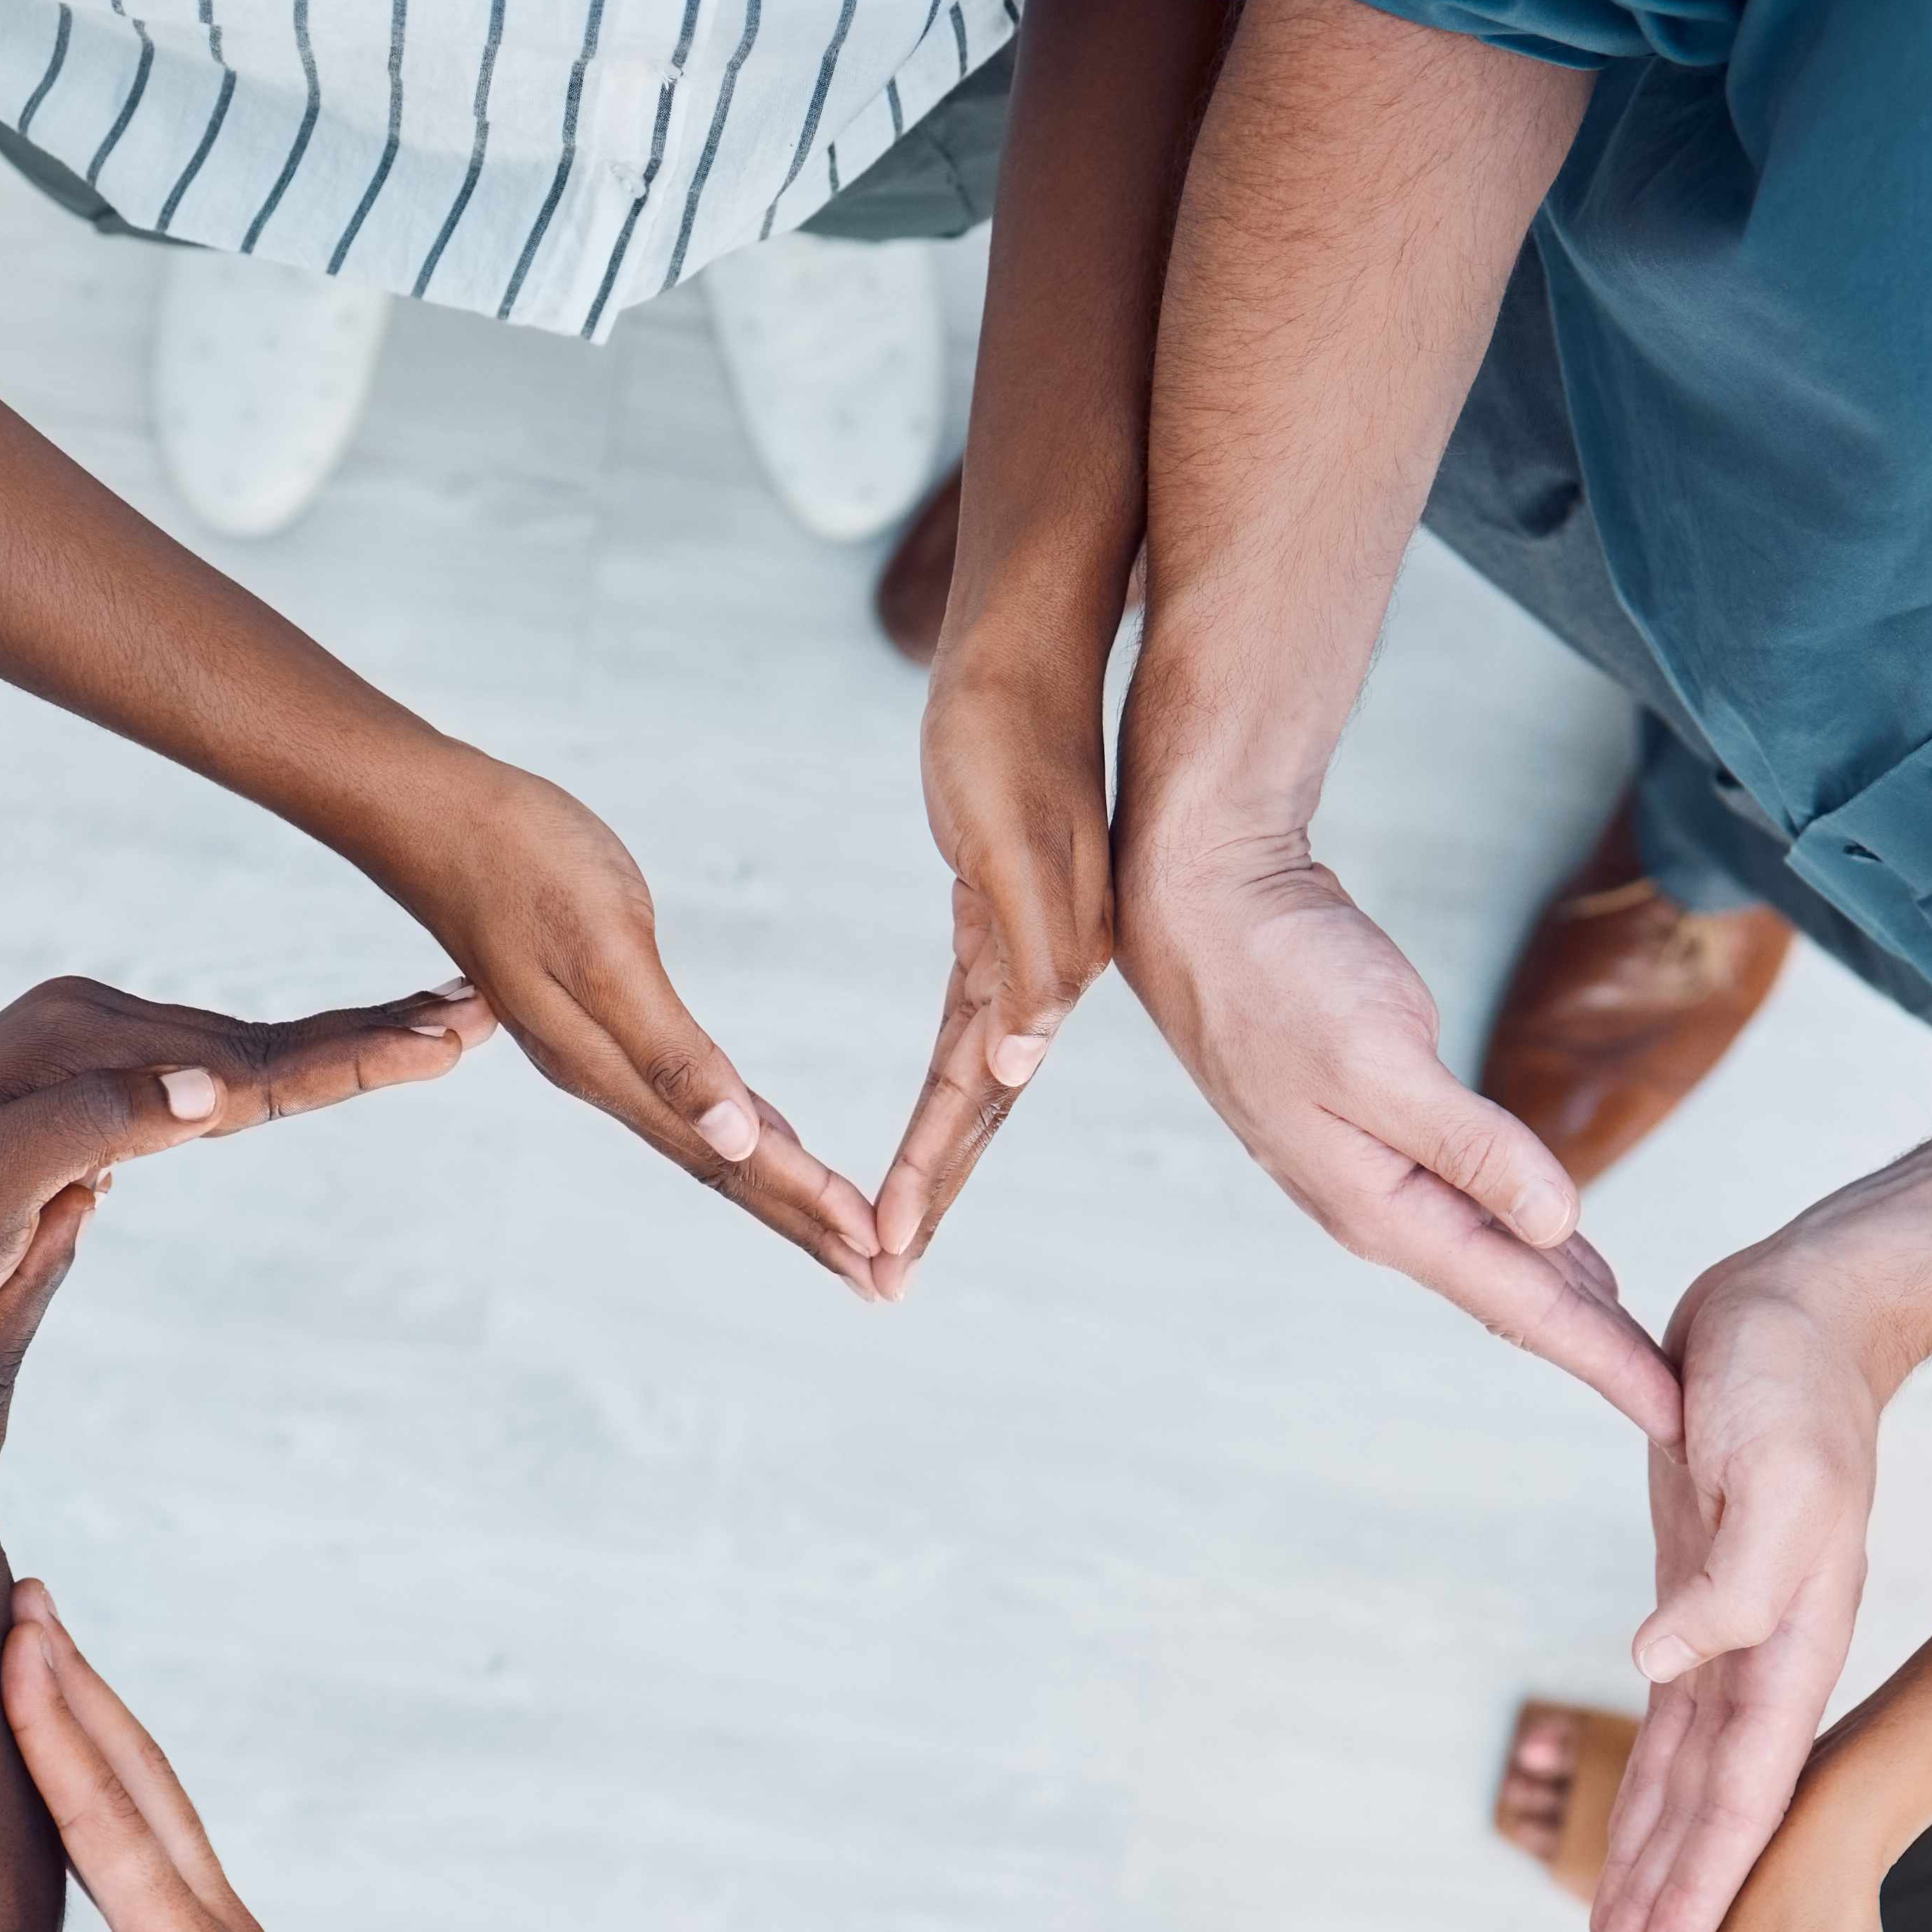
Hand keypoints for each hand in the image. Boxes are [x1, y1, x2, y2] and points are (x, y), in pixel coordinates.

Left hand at [0, 974, 483, 1335]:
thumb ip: (90, 1128)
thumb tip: (208, 1091)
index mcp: (84, 1044)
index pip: (248, 1059)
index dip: (355, 1054)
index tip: (447, 1034)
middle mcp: (95, 1022)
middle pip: (264, 1036)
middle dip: (378, 1030)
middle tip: (482, 1012)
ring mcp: (93, 1045)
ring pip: (245, 1050)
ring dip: (345, 1042)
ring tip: (441, 1028)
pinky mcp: (90, 1078)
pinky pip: (209, 1068)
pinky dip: (284, 1065)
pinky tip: (328, 1060)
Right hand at [8, 1590, 449, 1931]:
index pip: (115, 1831)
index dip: (59, 1736)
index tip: (21, 1646)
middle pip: (140, 1793)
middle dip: (80, 1695)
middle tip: (32, 1605)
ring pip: (155, 1822)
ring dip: (101, 1741)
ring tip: (57, 1678)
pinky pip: (157, 1875)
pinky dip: (117, 1818)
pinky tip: (101, 1823)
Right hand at [365, 749, 883, 1292]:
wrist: (432, 815)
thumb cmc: (518, 860)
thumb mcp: (603, 947)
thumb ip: (668, 1050)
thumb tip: (738, 1139)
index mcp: (614, 1069)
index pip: (731, 1162)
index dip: (807, 1206)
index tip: (876, 1253)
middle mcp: (608, 1077)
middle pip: (727, 1172)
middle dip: (807, 1224)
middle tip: (883, 1280)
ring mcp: (602, 1053)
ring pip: (710, 1142)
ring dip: (781, 1190)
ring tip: (841, 1234)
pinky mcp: (603, 1017)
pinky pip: (691, 1098)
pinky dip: (743, 1130)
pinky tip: (772, 1142)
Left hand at [871, 649, 1117, 1279]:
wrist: (1028, 651)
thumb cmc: (1005, 734)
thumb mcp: (1008, 842)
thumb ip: (1029, 955)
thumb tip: (1020, 1062)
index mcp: (1049, 962)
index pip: (975, 1097)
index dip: (929, 1174)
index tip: (885, 1246)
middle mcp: (1048, 972)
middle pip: (982, 1112)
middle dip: (933, 1196)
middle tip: (883, 1280)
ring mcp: (1030, 951)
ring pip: (975, 1084)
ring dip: (940, 1161)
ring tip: (899, 1231)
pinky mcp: (1000, 921)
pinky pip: (970, 1033)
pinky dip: (949, 1094)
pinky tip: (933, 1128)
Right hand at [1112, 830, 1679, 1431]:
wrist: (1203, 908)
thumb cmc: (1278, 975)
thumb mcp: (1379, 1058)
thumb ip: (1471, 1146)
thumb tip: (1557, 1222)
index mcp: (1383, 1207)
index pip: (1517, 1303)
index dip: (1600, 1358)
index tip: (1669, 1410)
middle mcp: (1383, 1208)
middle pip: (1512, 1297)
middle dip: (1597, 1348)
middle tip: (1677, 1400)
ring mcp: (1381, 1172)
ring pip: (1495, 1258)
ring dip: (1568, 1301)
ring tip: (1635, 1344)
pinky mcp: (1387, 1129)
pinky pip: (1477, 1209)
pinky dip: (1533, 1241)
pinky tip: (1567, 1254)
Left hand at [1593, 1236, 1907, 1931]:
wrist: (1799, 1309)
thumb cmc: (1789, 1376)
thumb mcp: (1771, 1461)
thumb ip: (1734, 1573)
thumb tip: (1662, 1660)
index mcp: (1796, 1637)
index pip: (1745, 1788)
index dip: (1705, 1879)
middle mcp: (1769, 1656)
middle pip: (1714, 1811)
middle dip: (1668, 1905)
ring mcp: (1730, 1636)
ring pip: (1686, 1783)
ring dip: (1648, 1867)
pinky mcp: (1693, 1605)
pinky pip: (1666, 1727)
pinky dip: (1643, 1791)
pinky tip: (1619, 1843)